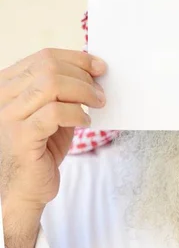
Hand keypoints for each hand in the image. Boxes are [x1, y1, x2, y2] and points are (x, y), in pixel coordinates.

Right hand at [0, 48, 106, 209]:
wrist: (26, 190)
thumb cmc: (41, 150)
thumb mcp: (52, 113)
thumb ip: (64, 92)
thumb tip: (92, 71)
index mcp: (7, 85)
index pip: (43, 57)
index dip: (76, 58)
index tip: (99, 67)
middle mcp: (2, 97)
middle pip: (48, 67)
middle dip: (82, 76)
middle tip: (100, 93)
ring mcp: (8, 116)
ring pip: (51, 85)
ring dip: (83, 93)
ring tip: (96, 106)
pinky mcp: (21, 136)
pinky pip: (55, 112)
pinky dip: (76, 113)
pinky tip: (85, 122)